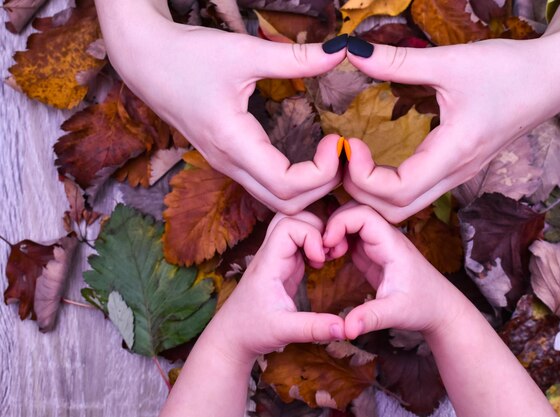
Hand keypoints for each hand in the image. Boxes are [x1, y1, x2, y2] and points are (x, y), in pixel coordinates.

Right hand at [96, 2, 345, 213]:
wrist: (144, 60)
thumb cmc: (187, 55)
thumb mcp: (244, 52)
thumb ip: (296, 58)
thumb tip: (340, 52)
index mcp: (233, 143)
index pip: (287, 186)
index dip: (322, 173)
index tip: (337, 142)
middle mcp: (229, 165)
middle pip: (286, 205)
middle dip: (324, 186)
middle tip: (342, 151)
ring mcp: (227, 167)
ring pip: (276, 202)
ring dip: (311, 188)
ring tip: (331, 155)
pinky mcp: (228, 161)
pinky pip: (267, 188)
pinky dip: (296, 183)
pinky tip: (311, 158)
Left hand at [207, 212, 344, 363]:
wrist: (231, 337)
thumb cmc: (251, 331)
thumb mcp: (284, 332)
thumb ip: (314, 328)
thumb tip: (346, 329)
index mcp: (268, 263)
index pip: (288, 226)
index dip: (310, 235)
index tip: (321, 260)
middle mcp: (271, 254)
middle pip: (292, 217)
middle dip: (317, 227)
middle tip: (329, 251)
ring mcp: (277, 257)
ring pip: (296, 225)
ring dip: (315, 233)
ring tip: (327, 255)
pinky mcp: (283, 264)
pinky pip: (299, 240)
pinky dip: (314, 244)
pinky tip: (320, 263)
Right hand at [323, 202, 460, 338]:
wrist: (440, 308)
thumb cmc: (422, 306)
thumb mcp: (395, 314)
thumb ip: (369, 318)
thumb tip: (345, 330)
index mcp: (392, 244)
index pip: (363, 214)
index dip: (340, 222)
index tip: (326, 244)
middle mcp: (386, 238)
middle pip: (355, 210)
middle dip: (333, 223)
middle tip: (322, 249)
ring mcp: (379, 243)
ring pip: (352, 220)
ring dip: (334, 231)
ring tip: (326, 254)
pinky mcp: (373, 252)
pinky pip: (352, 234)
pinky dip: (337, 239)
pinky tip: (331, 257)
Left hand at [342, 36, 559, 222]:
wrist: (552, 79)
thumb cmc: (509, 70)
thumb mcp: (450, 61)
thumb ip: (398, 61)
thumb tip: (353, 53)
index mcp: (454, 154)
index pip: (398, 191)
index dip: (363, 177)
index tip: (348, 144)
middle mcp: (454, 174)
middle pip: (397, 211)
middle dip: (361, 193)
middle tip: (342, 158)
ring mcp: (456, 176)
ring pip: (406, 208)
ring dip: (373, 194)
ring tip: (353, 160)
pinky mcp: (456, 170)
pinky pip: (416, 194)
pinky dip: (387, 188)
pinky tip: (373, 163)